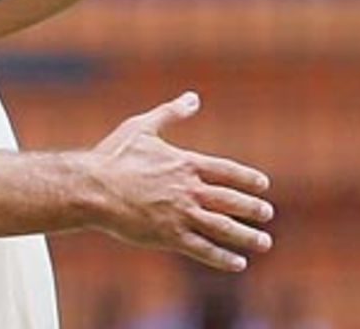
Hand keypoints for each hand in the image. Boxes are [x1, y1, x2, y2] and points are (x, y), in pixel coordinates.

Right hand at [87, 92, 273, 271]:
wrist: (91, 188)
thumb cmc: (113, 156)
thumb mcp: (141, 127)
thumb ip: (170, 113)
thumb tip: (193, 97)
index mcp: (185, 163)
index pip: (227, 171)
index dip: (247, 178)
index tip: (263, 185)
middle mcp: (188, 190)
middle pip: (231, 201)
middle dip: (253, 208)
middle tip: (267, 213)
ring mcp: (180, 215)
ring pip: (223, 228)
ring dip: (247, 236)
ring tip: (264, 242)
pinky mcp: (169, 236)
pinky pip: (203, 249)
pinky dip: (223, 258)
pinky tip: (238, 262)